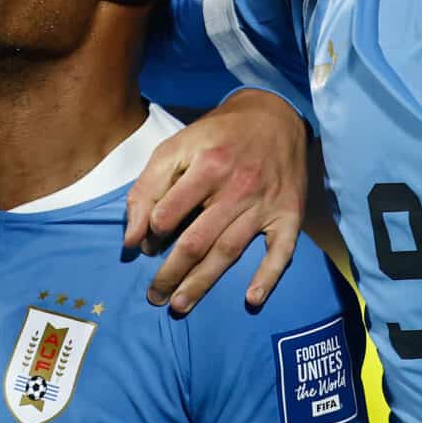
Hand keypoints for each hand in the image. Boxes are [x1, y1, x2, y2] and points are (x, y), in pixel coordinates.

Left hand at [123, 88, 306, 313]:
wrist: (275, 117)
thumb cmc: (218, 136)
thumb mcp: (177, 146)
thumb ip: (148, 188)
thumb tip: (131, 238)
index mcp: (207, 166)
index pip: (169, 213)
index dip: (150, 234)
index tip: (144, 247)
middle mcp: (238, 187)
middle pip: (198, 241)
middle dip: (171, 273)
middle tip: (154, 296)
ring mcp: (266, 204)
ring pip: (229, 251)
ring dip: (203, 283)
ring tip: (180, 306)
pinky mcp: (290, 215)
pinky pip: (281, 251)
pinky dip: (268, 277)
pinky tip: (251, 299)